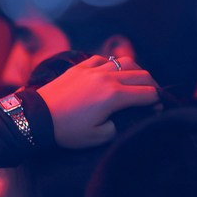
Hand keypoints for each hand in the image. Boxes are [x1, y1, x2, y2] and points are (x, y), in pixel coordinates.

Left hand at [37, 53, 159, 146]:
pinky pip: (104, 59)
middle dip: (153, 86)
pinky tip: (112, 74)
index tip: (158, 108)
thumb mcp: (98, 137)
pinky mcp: (80, 66)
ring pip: (125, 62)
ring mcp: (93, 69)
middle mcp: (107, 78)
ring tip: (137, 83)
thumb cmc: (67, 130)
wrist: (37, 117)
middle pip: (142, 75)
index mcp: (114, 96)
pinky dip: (114, 65)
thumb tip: (125, 116)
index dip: (158, 101)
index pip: (148, 93)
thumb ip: (119, 126)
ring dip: (137, 72)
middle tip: (154, 96)